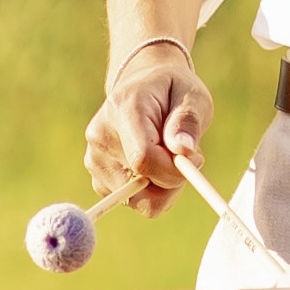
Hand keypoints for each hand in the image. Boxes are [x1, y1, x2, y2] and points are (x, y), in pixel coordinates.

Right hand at [85, 45, 213, 214]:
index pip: (143, 159)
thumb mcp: (192, 96)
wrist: (142, 86)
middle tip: (183, 154)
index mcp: (124, 110)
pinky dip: (151, 190)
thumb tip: (183, 150)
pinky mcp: (98, 178)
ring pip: (139, 200)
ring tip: (165, 153)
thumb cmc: (172, 91)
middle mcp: (101, 136)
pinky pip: (134, 202)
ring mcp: (94, 159)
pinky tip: (152, 163)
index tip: (194, 158)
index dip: (173, 170)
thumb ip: (188, 121)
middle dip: (172, 178)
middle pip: (141, 186)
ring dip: (162, 185)